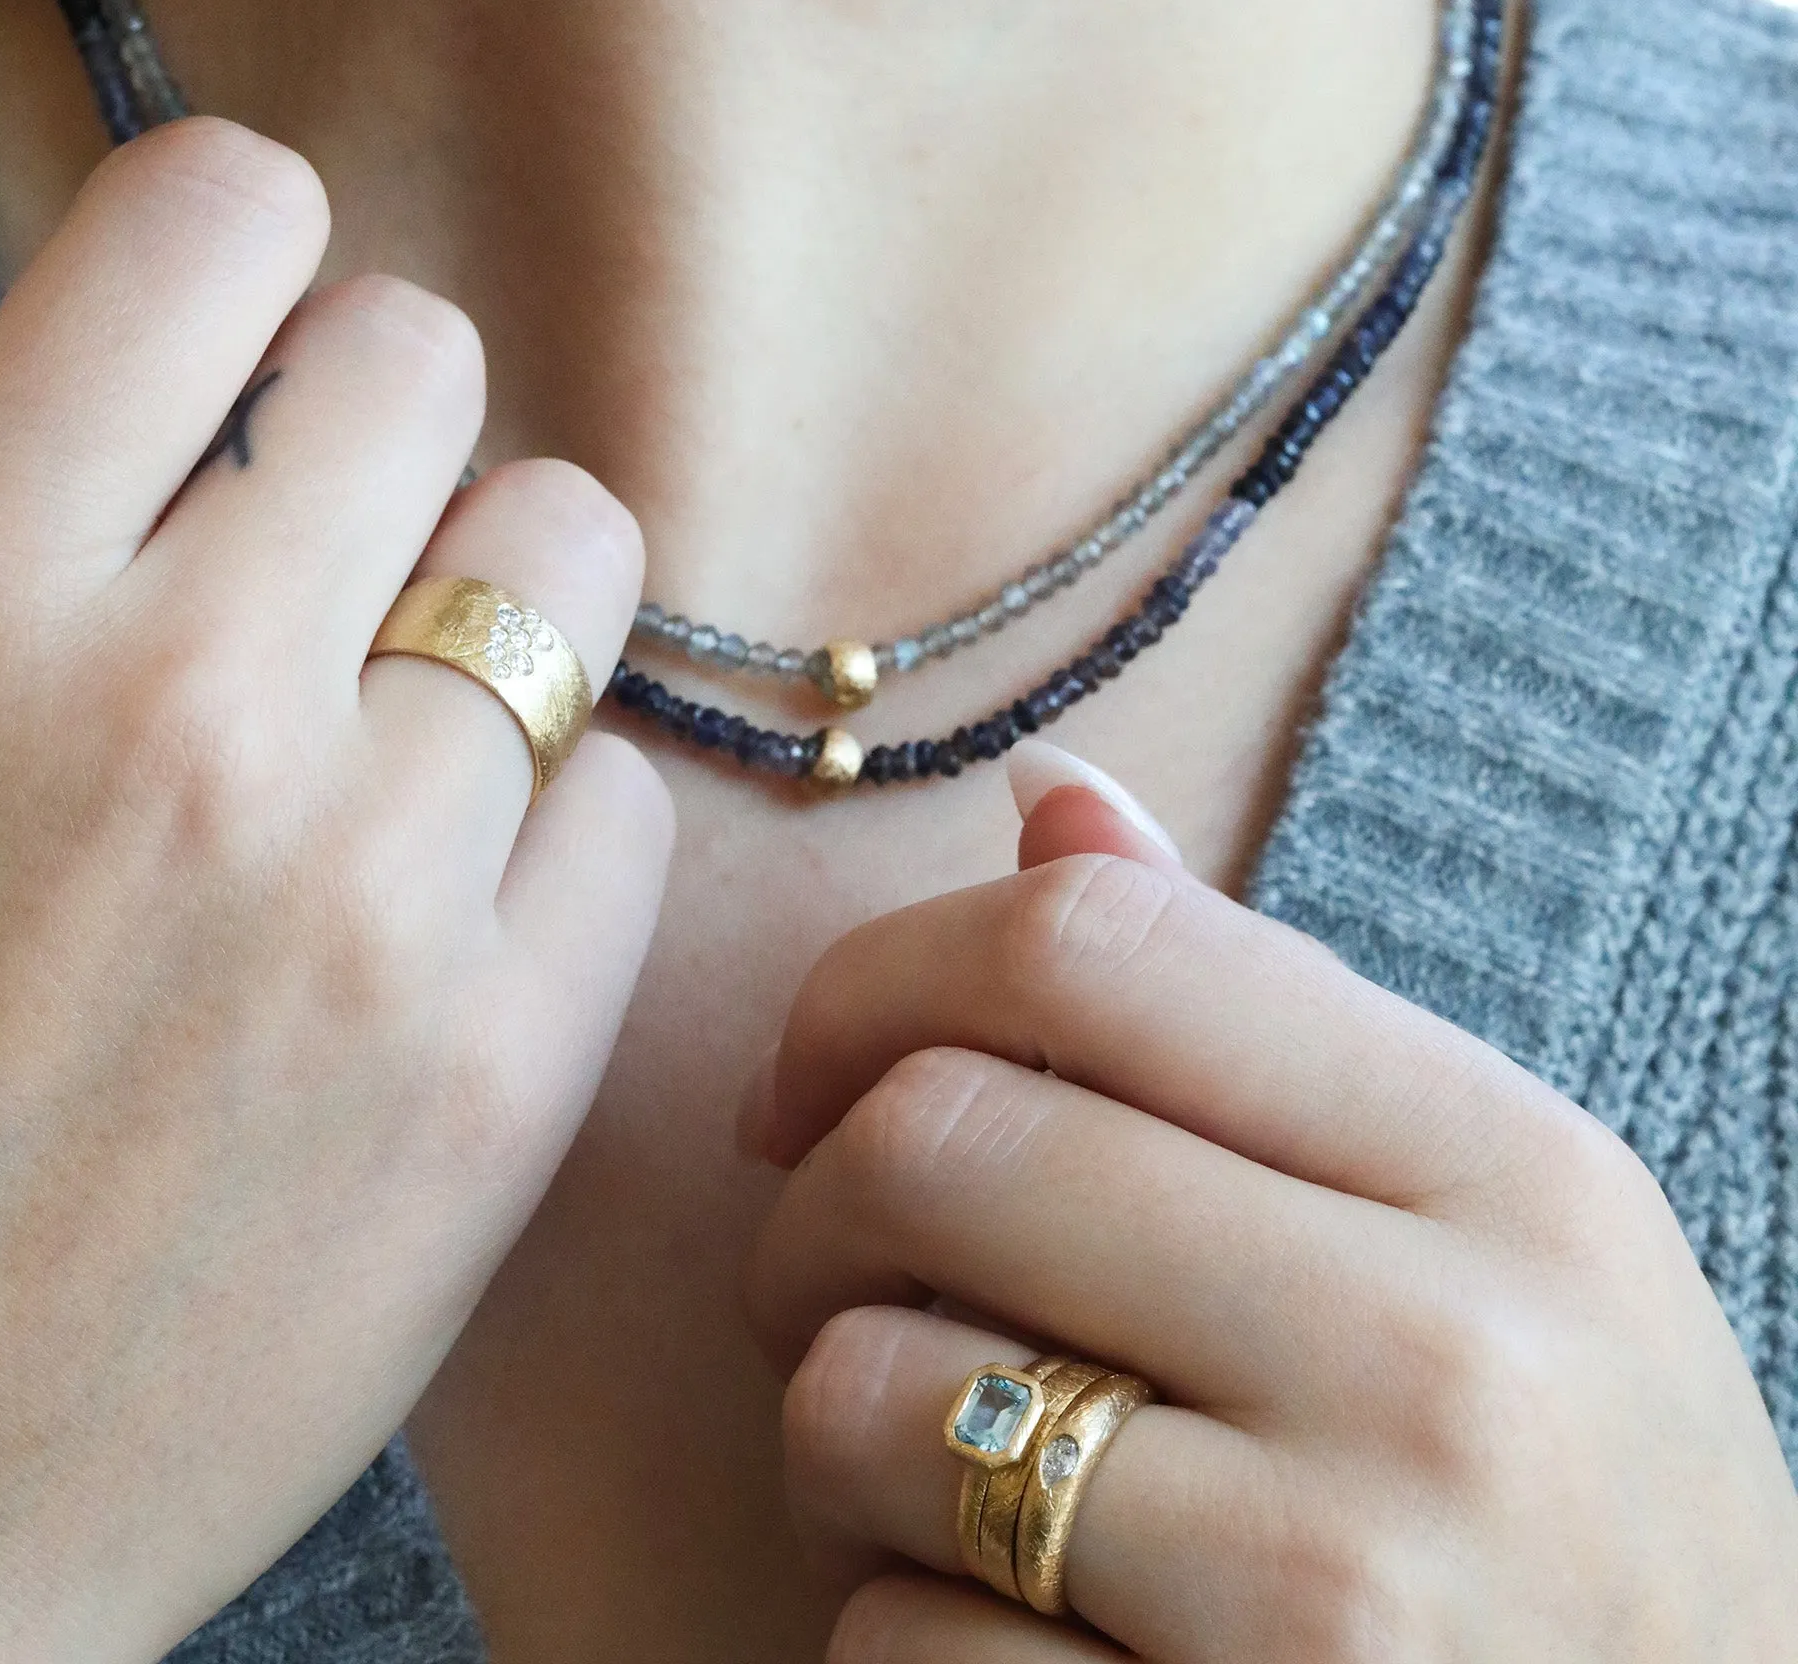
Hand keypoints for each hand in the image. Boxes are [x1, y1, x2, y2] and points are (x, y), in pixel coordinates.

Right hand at [0, 119, 672, 1663]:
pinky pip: (626, 800)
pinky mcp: (498, 1070)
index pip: (220, 215)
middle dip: (375, 428)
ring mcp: (363, 896)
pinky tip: (433, 909)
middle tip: (310, 556)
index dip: (237, 265)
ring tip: (387, 723)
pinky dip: (548, 825)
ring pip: (573, 550)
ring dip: (493, 603)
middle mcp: (178, 714)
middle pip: (430, 359)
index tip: (227, 360)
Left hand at [744, 745, 1797, 1659]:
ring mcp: (1346, 1596)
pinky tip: (1001, 1635)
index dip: (873, 981)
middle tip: (824, 1279)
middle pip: (936, 1138)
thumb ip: (1254, 1010)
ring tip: (922, 1469)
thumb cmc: (1565, 1503)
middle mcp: (1449, 1363)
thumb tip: (1045, 795)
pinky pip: (892, 1647)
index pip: (1088, 945)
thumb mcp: (1489, 1230)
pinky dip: (888, 1628)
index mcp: (1509, 1170)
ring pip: (869, 1399)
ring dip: (834, 1432)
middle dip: (809, 1211)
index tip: (811, 1080)